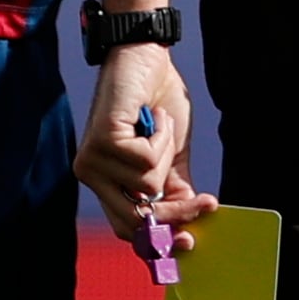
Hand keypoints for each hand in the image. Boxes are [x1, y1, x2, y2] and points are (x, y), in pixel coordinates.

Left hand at [75, 42, 213, 240]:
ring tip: (160, 126)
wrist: (145, 59)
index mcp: (106, 183)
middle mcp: (92, 177)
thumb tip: (190, 230)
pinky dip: (161, 137)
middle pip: (137, 220)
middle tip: (206, 201)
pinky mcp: (101, 142)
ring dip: (167, 153)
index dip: (160, 238)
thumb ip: (174, 191)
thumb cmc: (157, 104)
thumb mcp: (171, 156)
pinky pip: (145, 160)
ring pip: (147, 187)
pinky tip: (152, 115)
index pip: (128, 228)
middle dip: (177, 211)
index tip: (191, 240)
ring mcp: (92, 161)